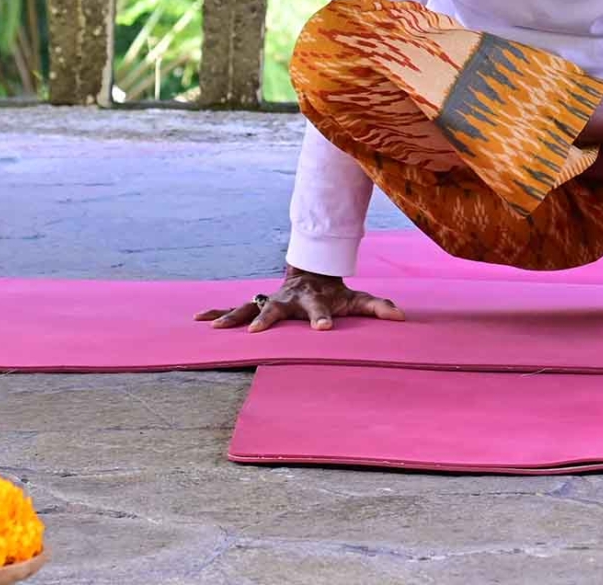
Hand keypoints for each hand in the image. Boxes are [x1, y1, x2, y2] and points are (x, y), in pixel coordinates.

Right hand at [196, 266, 405, 333]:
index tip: (324, 330)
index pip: (320, 310)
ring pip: (248, 307)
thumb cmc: (335, 291)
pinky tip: (200, 321)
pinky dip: (218, 314)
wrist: (312, 271)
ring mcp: (270, 300)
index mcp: (313, 299)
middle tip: (256, 331)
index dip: (323, 318)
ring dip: (232, 317)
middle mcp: (288, 299)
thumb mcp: (357, 298)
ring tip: (213, 328)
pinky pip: (235, 309)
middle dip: (266, 319)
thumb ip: (378, 307)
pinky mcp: (258, 303)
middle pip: (277, 309)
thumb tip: (402, 318)